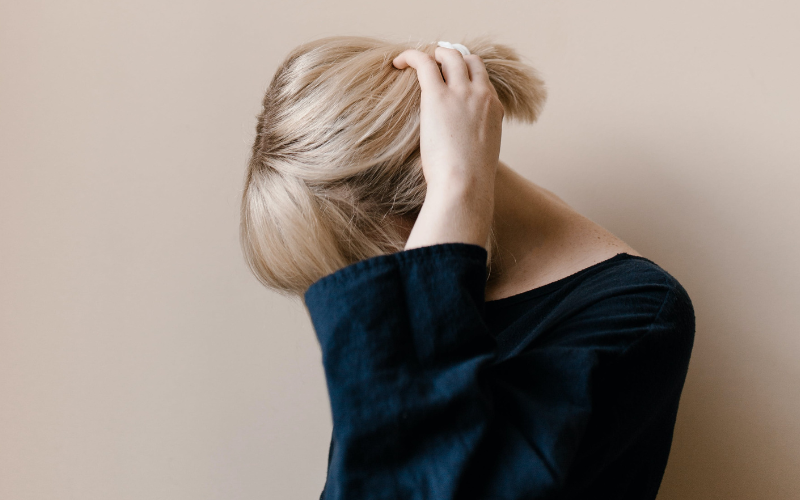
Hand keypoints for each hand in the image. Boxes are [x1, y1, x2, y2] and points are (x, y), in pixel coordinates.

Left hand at [393, 47, 504, 249]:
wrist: (466, 184)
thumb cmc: (470, 181)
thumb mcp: (481, 156)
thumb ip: (474, 142)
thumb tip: (460, 149)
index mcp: (495, 109)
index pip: (482, 79)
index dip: (465, 74)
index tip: (450, 79)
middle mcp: (481, 94)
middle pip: (468, 60)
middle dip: (450, 57)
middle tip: (433, 63)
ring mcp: (461, 92)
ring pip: (449, 55)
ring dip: (432, 54)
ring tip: (414, 61)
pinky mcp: (438, 96)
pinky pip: (424, 62)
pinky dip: (410, 56)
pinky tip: (398, 62)